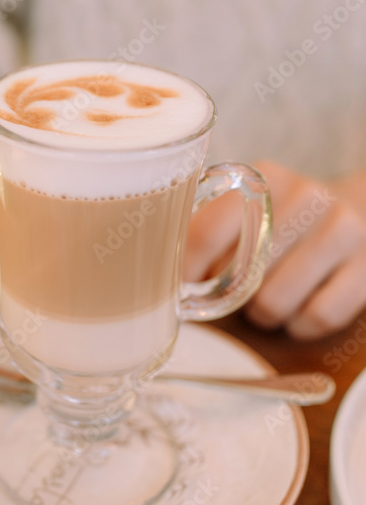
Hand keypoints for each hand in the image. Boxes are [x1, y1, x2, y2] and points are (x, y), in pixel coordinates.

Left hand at [184, 160, 365, 338]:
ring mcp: (342, 231)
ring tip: (271, 296)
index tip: (177, 290)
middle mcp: (306, 197)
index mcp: (263, 180)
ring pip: (274, 303)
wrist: (361, 210)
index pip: (206, 233)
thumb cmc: (285, 219)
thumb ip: (206, 227)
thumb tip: (159, 274)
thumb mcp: (248, 207)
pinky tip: (300, 310)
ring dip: (265, 314)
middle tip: (236, 291)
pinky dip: (300, 325)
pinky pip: (317, 317)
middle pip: (241, 279)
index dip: (185, 272)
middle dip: (231, 296)